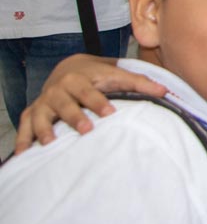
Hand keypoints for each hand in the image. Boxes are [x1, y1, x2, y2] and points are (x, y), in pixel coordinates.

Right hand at [15, 55, 165, 152]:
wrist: (68, 68)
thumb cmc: (99, 76)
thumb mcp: (117, 74)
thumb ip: (140, 82)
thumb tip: (166, 91)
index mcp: (83, 79)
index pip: (92, 90)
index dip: (100, 101)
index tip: (111, 113)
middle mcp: (61, 89)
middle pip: (66, 102)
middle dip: (75, 115)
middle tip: (87, 129)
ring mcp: (46, 101)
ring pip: (41, 114)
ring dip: (45, 128)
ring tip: (51, 143)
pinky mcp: (34, 112)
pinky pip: (25, 126)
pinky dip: (23, 139)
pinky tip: (24, 155)